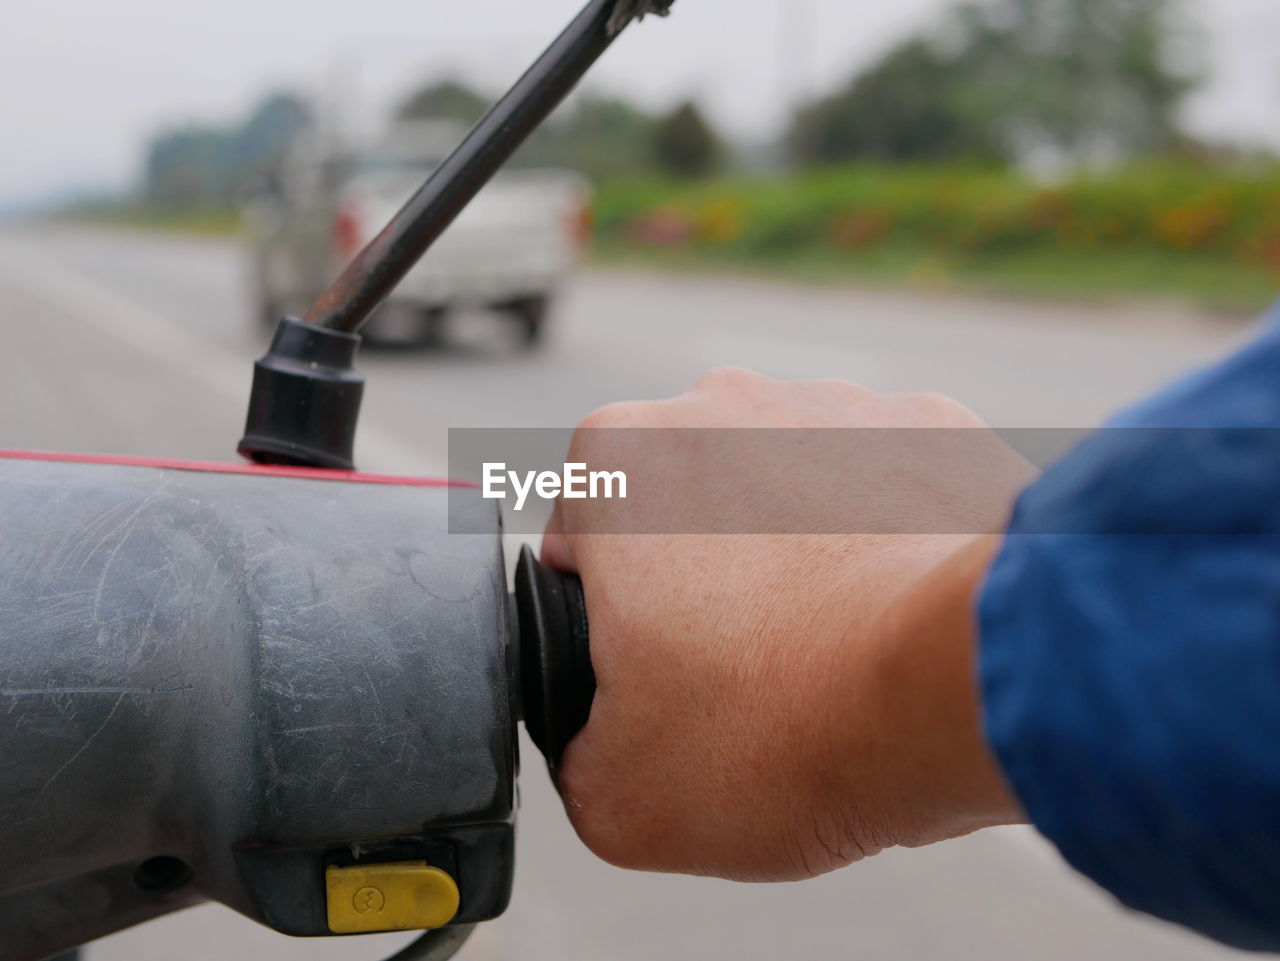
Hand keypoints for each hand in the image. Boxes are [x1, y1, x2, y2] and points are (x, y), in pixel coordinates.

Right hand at [542, 368, 1034, 881]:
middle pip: (686, 514)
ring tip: (836, 652)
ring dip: (797, 556)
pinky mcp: (933, 428)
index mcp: (619, 459)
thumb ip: (577, 758)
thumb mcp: (615, 799)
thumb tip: (604, 749)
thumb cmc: (787, 726)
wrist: (965, 695)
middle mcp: (721, 403)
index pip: (583, 553)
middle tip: (747, 676)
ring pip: (787, 494)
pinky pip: (884, 491)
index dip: (611, 632)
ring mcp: (835, 407)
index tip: (662, 682)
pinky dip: (885, 543)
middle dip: (704, 584)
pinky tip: (899, 619)